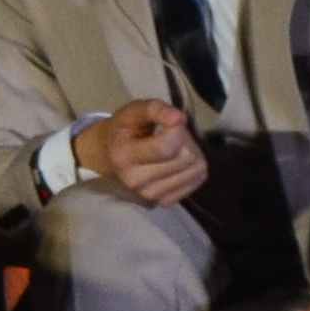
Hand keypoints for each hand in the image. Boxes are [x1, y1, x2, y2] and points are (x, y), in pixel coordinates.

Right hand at [73, 99, 208, 207]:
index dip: (177, 130)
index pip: (166, 147)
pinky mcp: (165, 201)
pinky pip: (198, 180)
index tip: (170, 122)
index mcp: (124, 156)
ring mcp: (151, 194)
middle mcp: (136, 180)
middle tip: (171, 135)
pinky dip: (194, 167)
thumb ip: (154, 109)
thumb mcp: (133, 111)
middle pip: (185, 158)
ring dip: (192, 153)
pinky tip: (178, 162)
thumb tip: (179, 118)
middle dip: (185, 140)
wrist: (111, 156)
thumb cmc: (124, 130)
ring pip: (196, 169)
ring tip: (175, 148)